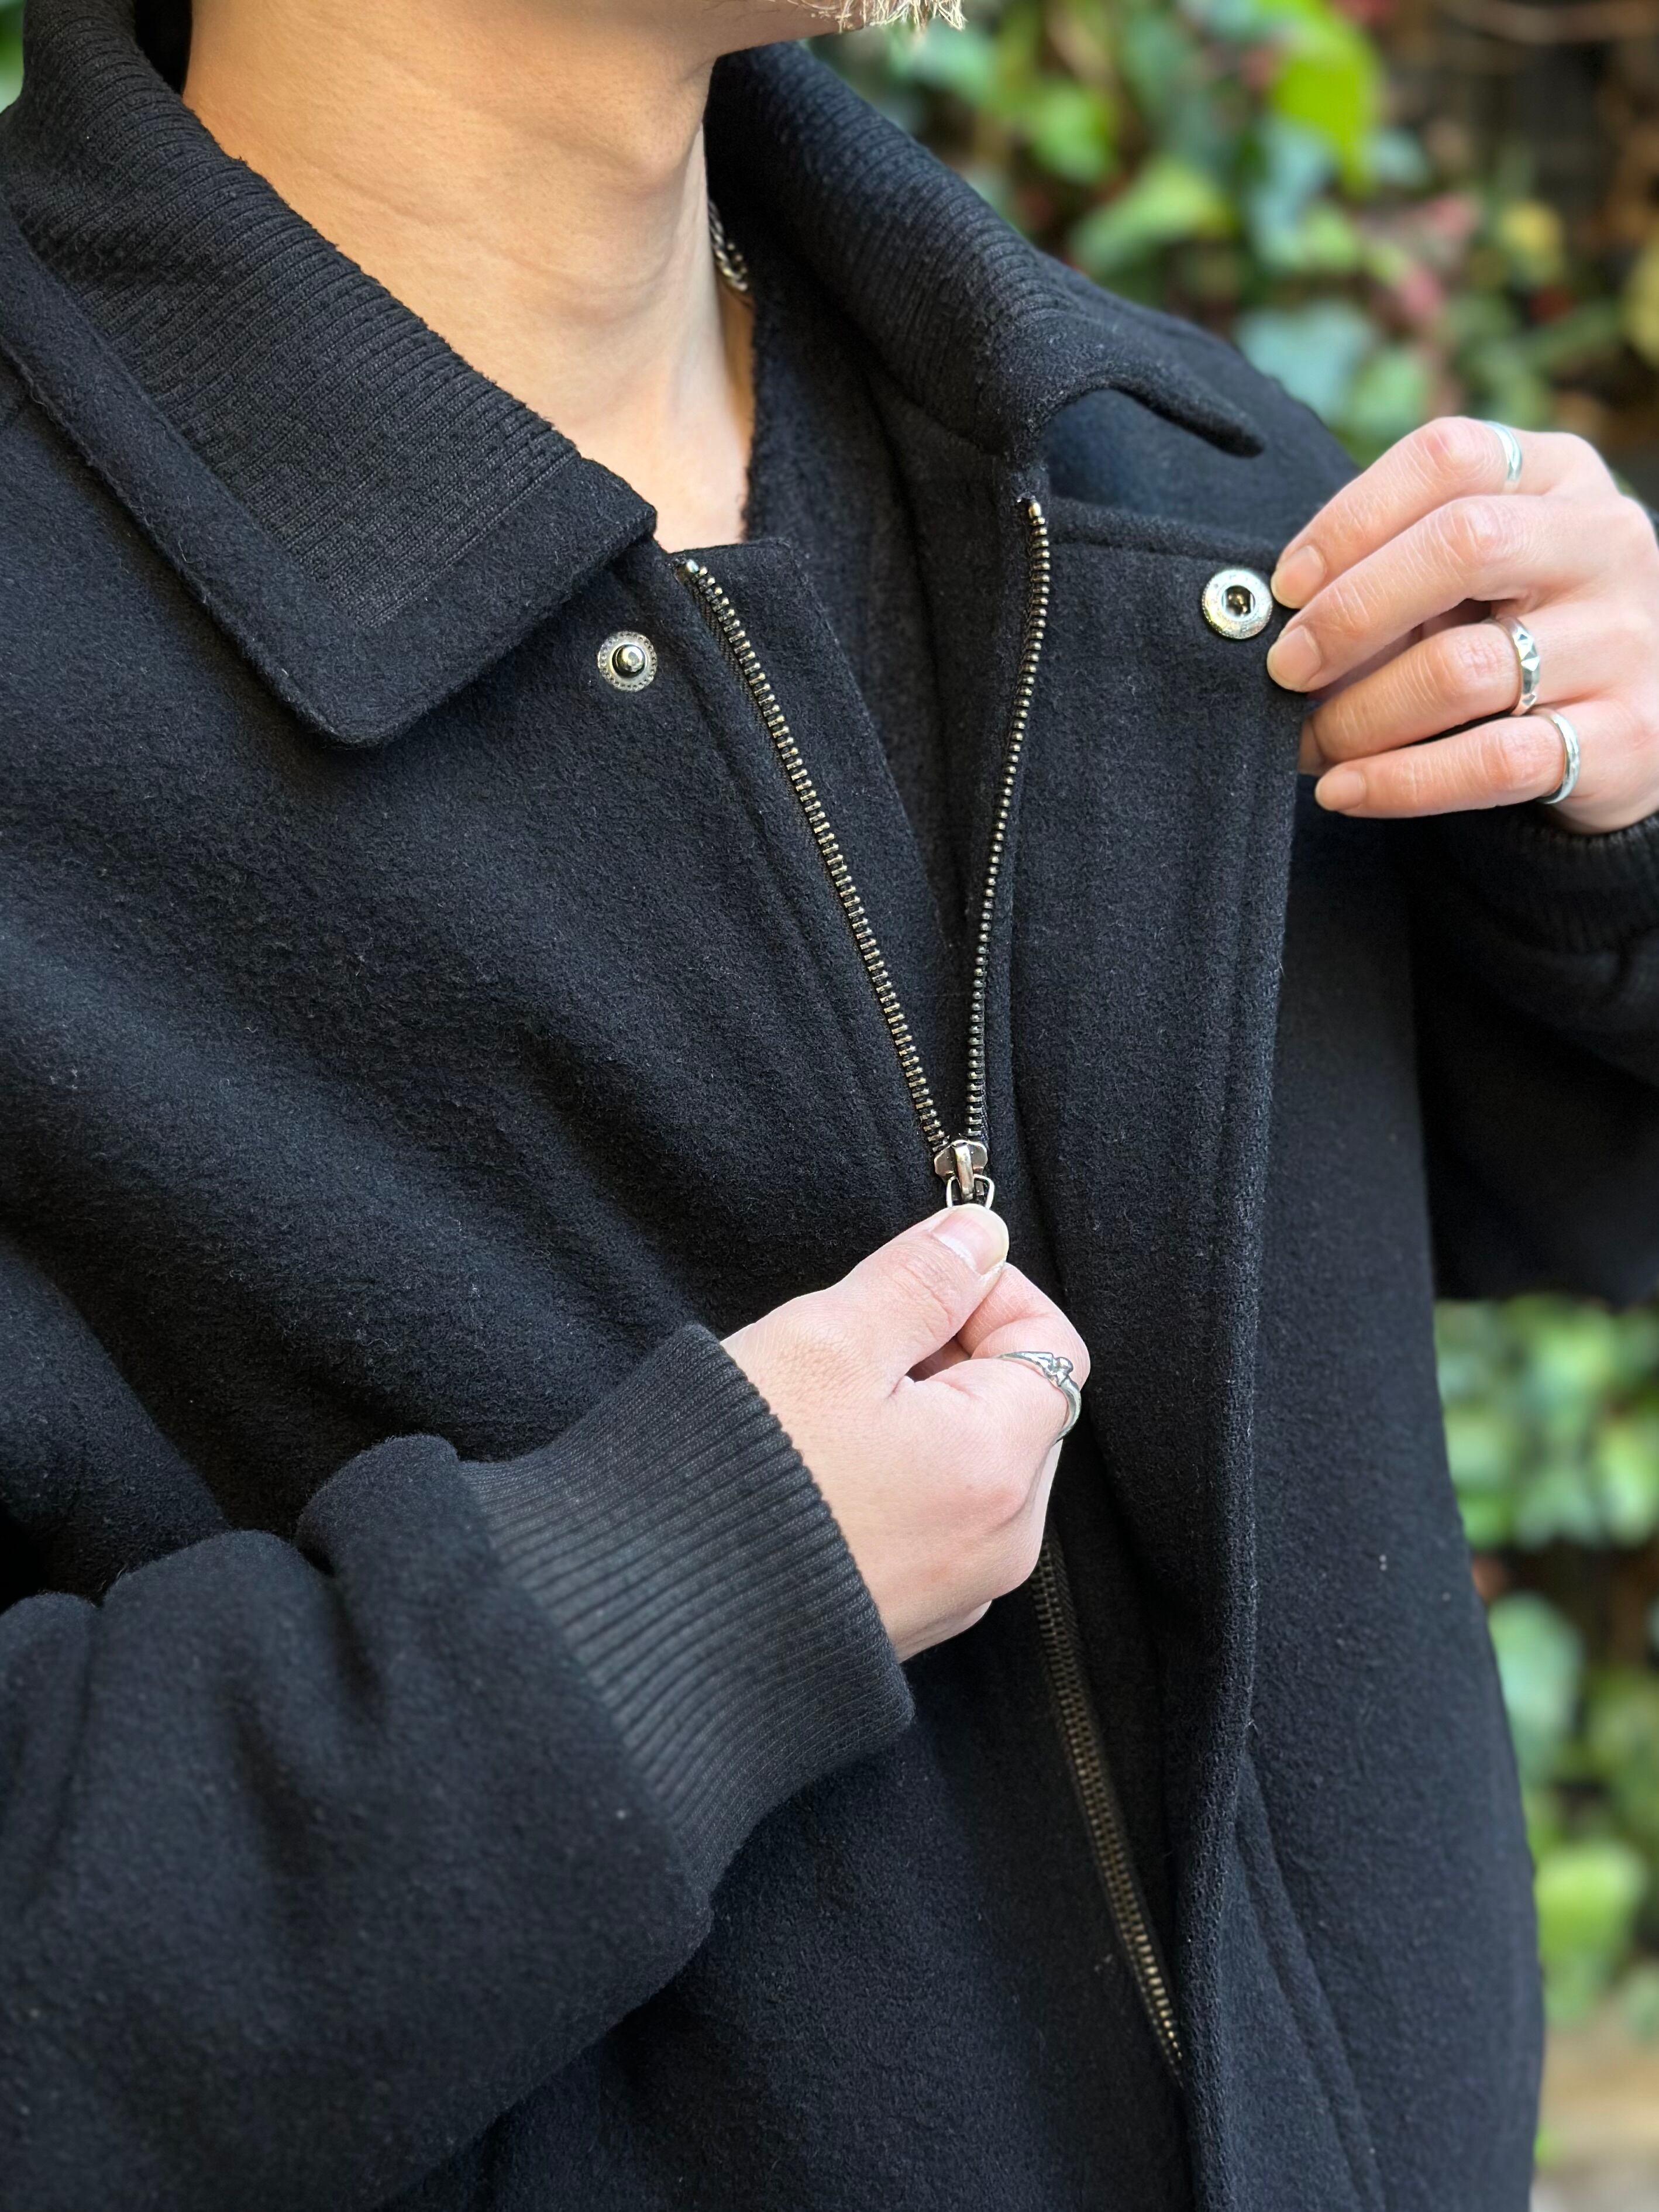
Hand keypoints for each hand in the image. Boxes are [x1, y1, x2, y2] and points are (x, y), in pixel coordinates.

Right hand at [723, 1207, 1088, 1661]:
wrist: (655, 1617)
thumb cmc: (738, 1476)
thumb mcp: (827, 1342)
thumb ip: (918, 1280)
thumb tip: (978, 1236)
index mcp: (997, 1466)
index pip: (1052, 1345)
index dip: (990, 1292)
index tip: (917, 1279)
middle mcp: (1000, 1542)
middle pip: (1019, 1407)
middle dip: (951, 1354)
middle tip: (855, 1345)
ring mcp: (958, 1589)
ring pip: (975, 1464)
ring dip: (922, 1415)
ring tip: (827, 1410)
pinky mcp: (911, 1616)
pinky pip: (937, 1520)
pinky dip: (902, 1477)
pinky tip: (823, 1469)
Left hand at [1265, 417, 1658, 833]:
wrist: (1619, 732)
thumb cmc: (1508, 635)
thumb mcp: (1459, 581)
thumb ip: (1383, 573)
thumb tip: (1268, 619)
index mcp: (1557, 475)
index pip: (1446, 457)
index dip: (1349, 520)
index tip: (1285, 587)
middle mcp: (1605, 542)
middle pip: (1462, 544)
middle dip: (1349, 613)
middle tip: (1285, 668)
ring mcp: (1624, 638)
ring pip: (1464, 668)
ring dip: (1359, 715)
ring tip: (1309, 742)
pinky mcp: (1626, 736)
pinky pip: (1493, 760)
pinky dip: (1400, 781)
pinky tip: (1344, 788)